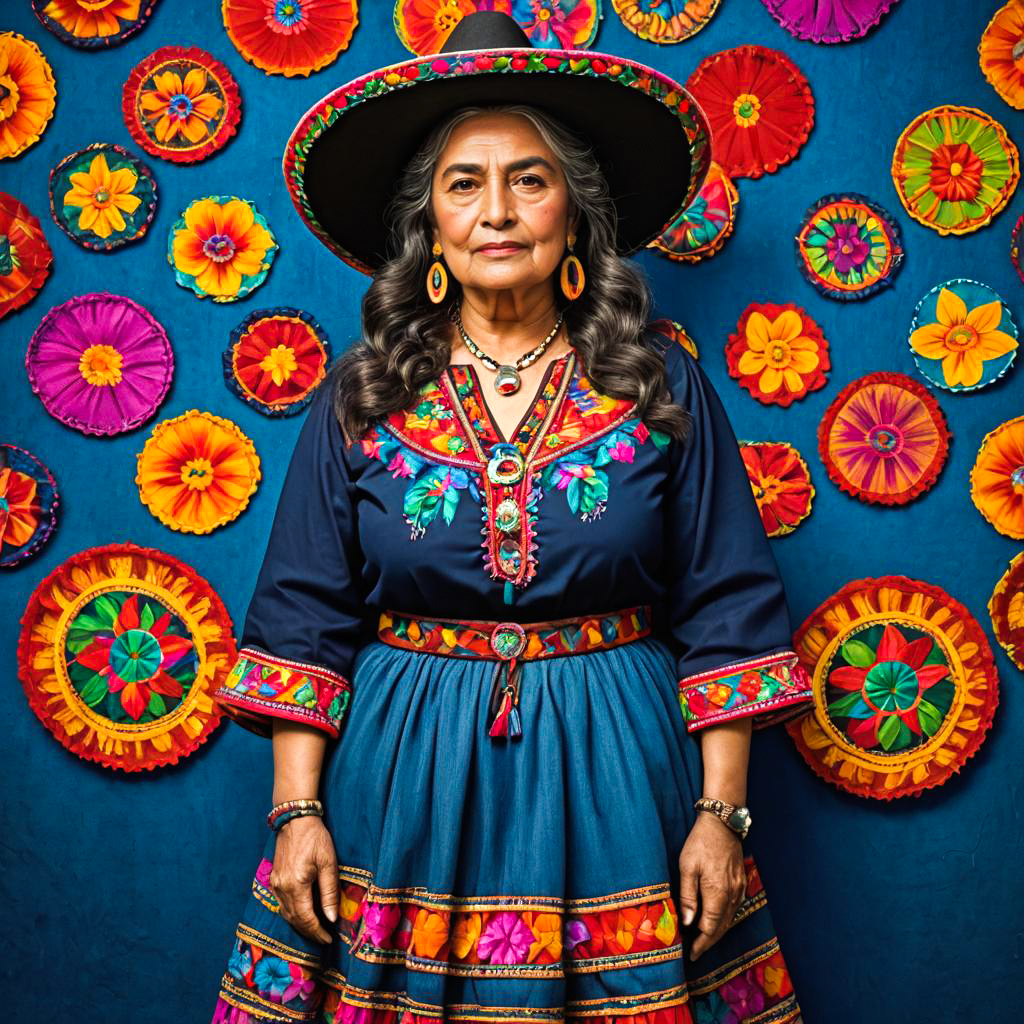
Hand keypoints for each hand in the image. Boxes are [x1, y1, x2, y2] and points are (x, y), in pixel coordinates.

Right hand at [268, 815, 338, 943]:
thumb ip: (329, 892)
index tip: (328, 939)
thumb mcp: (328, 864)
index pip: (306, 918)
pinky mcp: (274, 879)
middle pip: (294, 919)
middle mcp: (282, 888)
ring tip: (315, 929)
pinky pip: (282, 904)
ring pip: (286, 914)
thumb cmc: (315, 839)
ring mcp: (275, 884)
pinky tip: (302, 914)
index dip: (317, 932)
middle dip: (309, 932)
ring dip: (300, 925)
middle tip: (323, 938)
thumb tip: (331, 918)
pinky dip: (292, 914)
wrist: (295, 820)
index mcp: (296, 885)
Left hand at [677, 812, 746, 961]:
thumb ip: (687, 896)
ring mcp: (739, 888)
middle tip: (696, 952)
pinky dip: (725, 919)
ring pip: (729, 919)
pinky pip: (734, 908)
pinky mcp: (741, 882)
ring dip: (717, 932)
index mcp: (717, 893)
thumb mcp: (687, 867)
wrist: (722, 823)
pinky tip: (716, 920)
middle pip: (721, 927)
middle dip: (709, 942)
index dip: (701, 943)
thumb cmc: (700, 842)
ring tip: (703, 940)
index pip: (710, 928)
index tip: (692, 954)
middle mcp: (732, 895)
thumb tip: (688, 922)